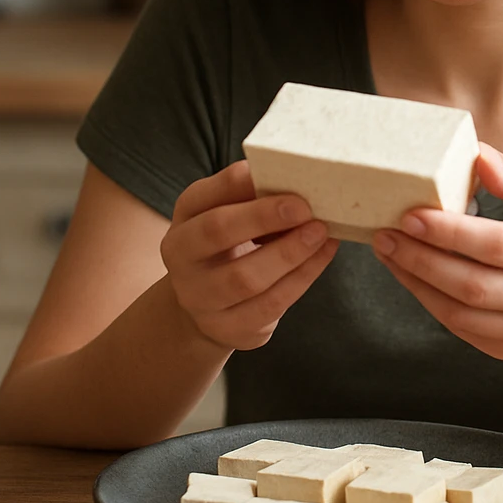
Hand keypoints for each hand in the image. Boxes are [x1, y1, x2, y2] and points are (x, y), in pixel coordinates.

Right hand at [159, 160, 338, 350]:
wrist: (211, 304)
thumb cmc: (230, 245)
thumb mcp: (228, 214)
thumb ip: (248, 194)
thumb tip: (292, 175)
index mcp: (183, 219)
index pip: (202, 195)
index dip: (239, 183)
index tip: (279, 174)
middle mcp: (181, 258)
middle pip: (216, 232)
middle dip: (263, 216)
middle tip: (304, 207)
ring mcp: (200, 299)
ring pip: (245, 276)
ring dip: (289, 252)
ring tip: (320, 232)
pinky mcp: (228, 328)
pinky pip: (270, 304)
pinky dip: (302, 277)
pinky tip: (322, 255)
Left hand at [371, 143, 502, 361]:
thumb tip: (477, 156)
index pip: (498, 245)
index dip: (450, 233)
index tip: (412, 215)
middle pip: (474, 284)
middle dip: (422, 259)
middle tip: (387, 233)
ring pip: (460, 313)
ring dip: (416, 282)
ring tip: (389, 251)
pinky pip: (459, 328)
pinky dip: (427, 300)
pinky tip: (409, 274)